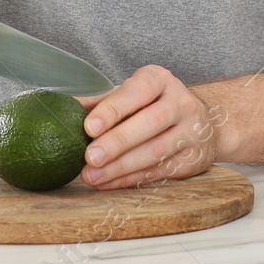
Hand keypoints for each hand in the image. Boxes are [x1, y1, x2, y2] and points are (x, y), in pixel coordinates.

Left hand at [76, 65, 222, 189]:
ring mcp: (191, 132)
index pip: (137, 91)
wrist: (204, 124)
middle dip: (117, 142)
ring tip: (91, 175)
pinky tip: (107, 182)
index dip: (113, 109)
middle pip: (150, 122)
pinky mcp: (192, 159)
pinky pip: (159, 172)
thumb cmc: (154, 106)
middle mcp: (180, 102)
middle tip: (89, 157)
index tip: (89, 127)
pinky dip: (129, 179)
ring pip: (155, 151)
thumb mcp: (131, 95)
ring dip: (120, 167)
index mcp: (160, 80)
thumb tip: (59, 108)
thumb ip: (99, 102)